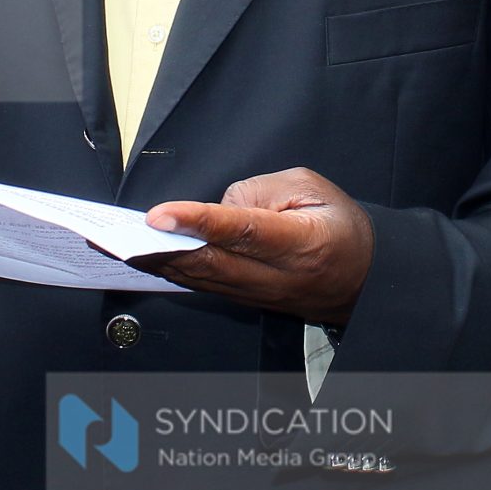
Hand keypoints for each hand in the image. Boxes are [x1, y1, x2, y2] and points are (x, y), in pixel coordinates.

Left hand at [136, 168, 374, 327]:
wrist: (368, 277)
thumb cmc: (342, 226)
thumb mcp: (311, 187)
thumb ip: (262, 191)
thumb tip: (219, 207)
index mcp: (300, 242)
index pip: (242, 231)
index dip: (198, 223)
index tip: (159, 217)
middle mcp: (278, 276)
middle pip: (212, 265)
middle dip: (163, 250)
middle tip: (121, 236)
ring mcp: (263, 295)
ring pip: (204, 282)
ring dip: (162, 265)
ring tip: (123, 247)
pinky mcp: (253, 302)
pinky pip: (208, 289)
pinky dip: (178, 274)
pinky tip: (152, 260)